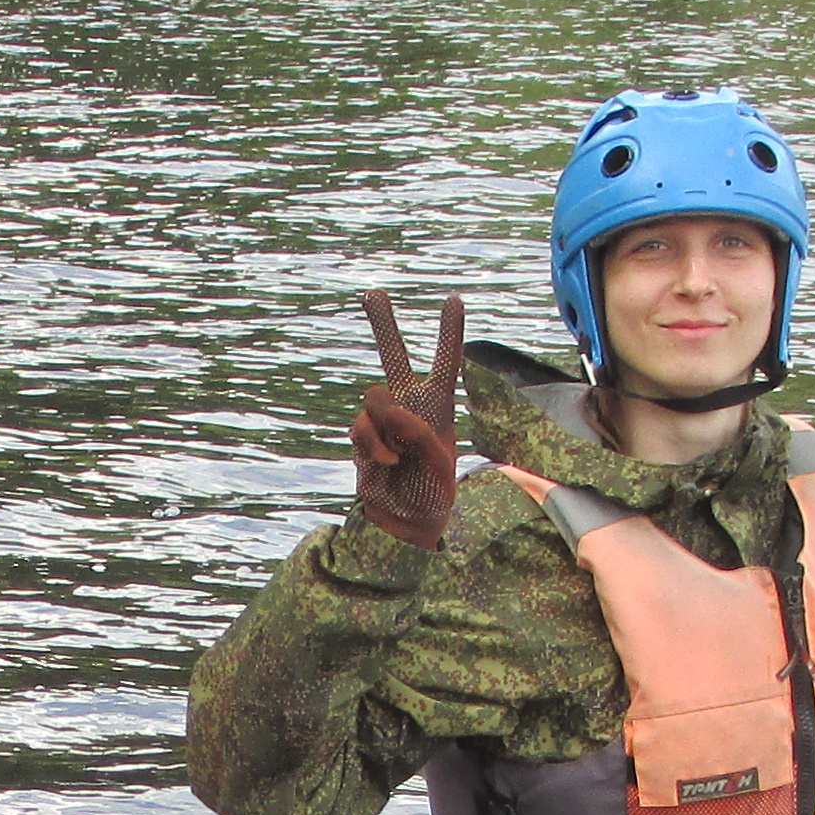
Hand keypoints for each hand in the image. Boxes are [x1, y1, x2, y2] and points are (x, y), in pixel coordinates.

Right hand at [347, 290, 466, 549]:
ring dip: (385, 426)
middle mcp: (408, 405)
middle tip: (372, 292)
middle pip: (393, 356)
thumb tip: (381, 404)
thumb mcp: (437, 462)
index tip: (454, 300)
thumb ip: (413, 428)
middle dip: (382, 324)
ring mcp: (381, 420)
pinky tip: (387, 462)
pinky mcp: (362, 437)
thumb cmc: (431, 493)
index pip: (446, 363)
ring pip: (371, 398)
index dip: (450, 332)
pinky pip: (360, 428)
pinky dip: (374, 446)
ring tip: (399, 456)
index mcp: (438, 406)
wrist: (404, 521)